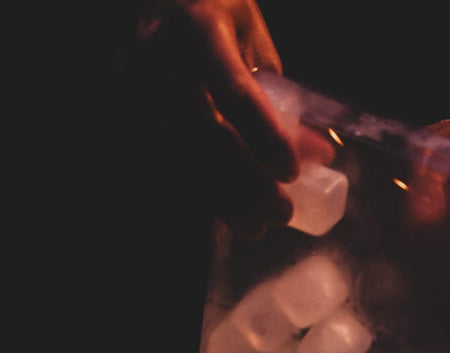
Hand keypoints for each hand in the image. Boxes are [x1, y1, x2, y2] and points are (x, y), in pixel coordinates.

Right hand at [130, 1, 306, 235]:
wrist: (149, 0)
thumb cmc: (209, 16)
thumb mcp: (249, 36)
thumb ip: (280, 93)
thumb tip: (319, 155)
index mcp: (199, 28)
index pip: (234, 90)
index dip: (264, 135)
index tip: (291, 171)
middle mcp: (159, 56)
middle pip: (204, 134)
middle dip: (246, 182)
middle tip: (281, 212)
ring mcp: (132, 85)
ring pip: (178, 156)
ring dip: (221, 199)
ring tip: (256, 226)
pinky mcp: (123, 110)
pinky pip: (160, 162)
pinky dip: (194, 192)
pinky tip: (222, 212)